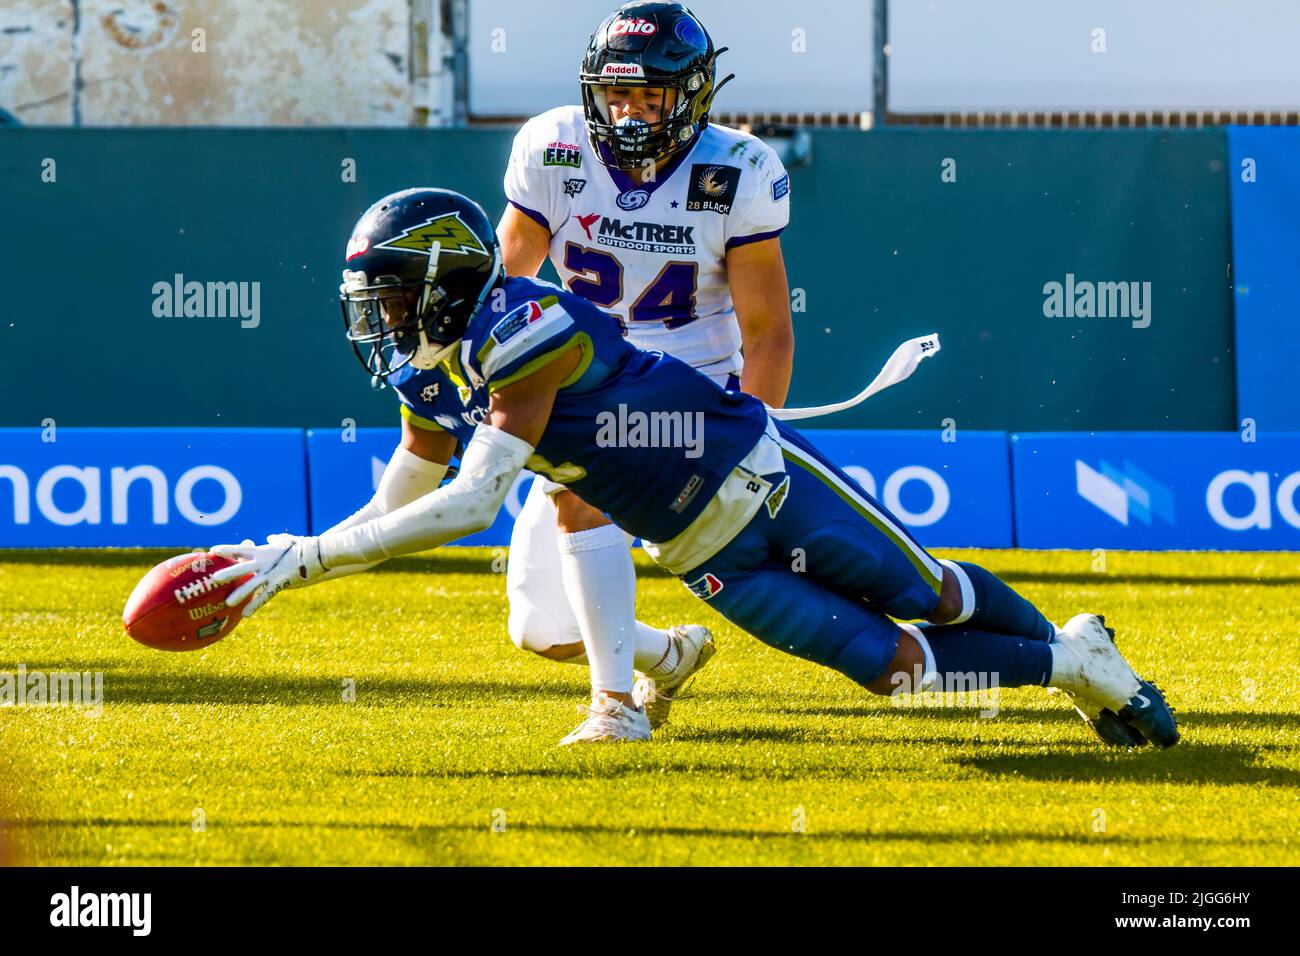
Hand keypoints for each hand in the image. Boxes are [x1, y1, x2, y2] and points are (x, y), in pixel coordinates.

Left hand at [209, 533, 325, 615]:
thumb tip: (270, 537)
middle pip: (241, 567)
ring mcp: (271, 573)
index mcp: (264, 550)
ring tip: (227, 602)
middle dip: (227, 573)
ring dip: (239, 594)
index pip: (241, 549)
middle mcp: (264, 562)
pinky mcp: (280, 583)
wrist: (317, 554)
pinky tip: (245, 614)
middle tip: (213, 578)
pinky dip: (255, 605)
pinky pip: (265, 596)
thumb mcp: (288, 540)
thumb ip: (277, 539)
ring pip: (251, 585)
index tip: (213, 549)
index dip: (227, 549)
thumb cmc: (303, 545)